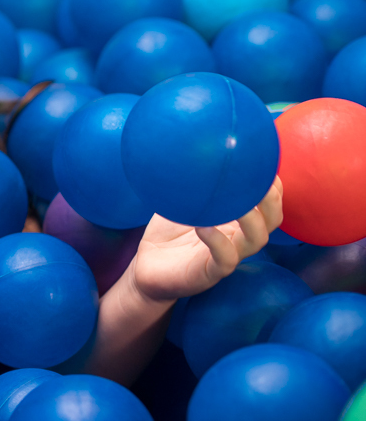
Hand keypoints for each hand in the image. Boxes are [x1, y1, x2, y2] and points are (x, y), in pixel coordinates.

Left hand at [129, 177, 283, 303]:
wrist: (147, 268)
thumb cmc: (167, 234)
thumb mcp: (179, 202)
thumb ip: (188, 181)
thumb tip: (185, 147)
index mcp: (236, 220)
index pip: (268, 202)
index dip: (272, 184)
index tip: (263, 162)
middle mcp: (239, 237)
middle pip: (273, 220)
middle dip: (271, 199)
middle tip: (259, 180)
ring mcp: (229, 255)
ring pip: (257, 239)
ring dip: (251, 218)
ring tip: (238, 202)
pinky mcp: (212, 273)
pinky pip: (226, 259)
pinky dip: (218, 241)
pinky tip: (204, 225)